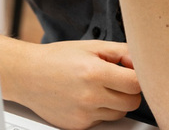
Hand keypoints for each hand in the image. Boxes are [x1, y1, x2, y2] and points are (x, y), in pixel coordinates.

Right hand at [3, 39, 140, 129]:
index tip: (131, 72)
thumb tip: (139, 61)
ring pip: (119, 113)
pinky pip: (102, 121)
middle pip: (131, 102)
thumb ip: (121, 52)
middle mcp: (90, 96)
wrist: (28, 75)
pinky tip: (87, 97)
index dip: (138, 77)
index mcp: (95, 72)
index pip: (136, 84)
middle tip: (118, 80)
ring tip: (100, 87)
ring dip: (116, 102)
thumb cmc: (58, 58)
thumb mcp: (91, 46)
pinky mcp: (78, 126)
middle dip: (130, 91)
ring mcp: (84, 114)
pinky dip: (100, 110)